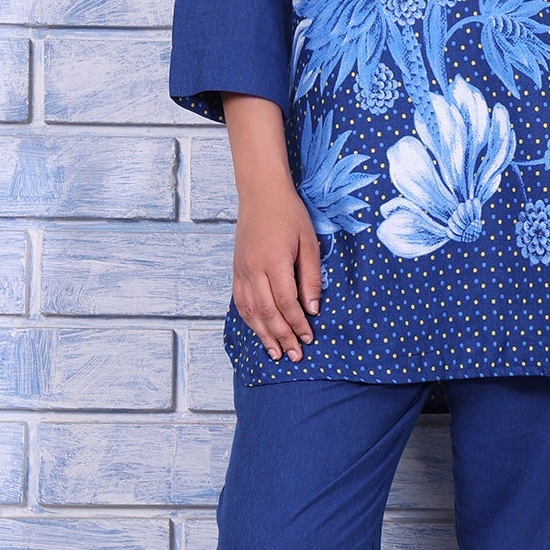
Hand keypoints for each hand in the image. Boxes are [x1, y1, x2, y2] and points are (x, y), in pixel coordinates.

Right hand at [231, 182, 320, 362]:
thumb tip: (313, 308)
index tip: (309, 338)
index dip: (298, 324)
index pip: (287, 303)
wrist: (260, 194)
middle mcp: (254, 270)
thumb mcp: (309, 242)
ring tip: (276, 353)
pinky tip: (259, 331)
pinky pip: (240, 302)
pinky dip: (249, 320)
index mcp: (274, 262)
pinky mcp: (236, 270)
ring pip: (251, 312)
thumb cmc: (289, 214)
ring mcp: (241, 271)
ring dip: (264, 335)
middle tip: (295, 356)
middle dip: (282, 337)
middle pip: (268, 313)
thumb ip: (311, 276)